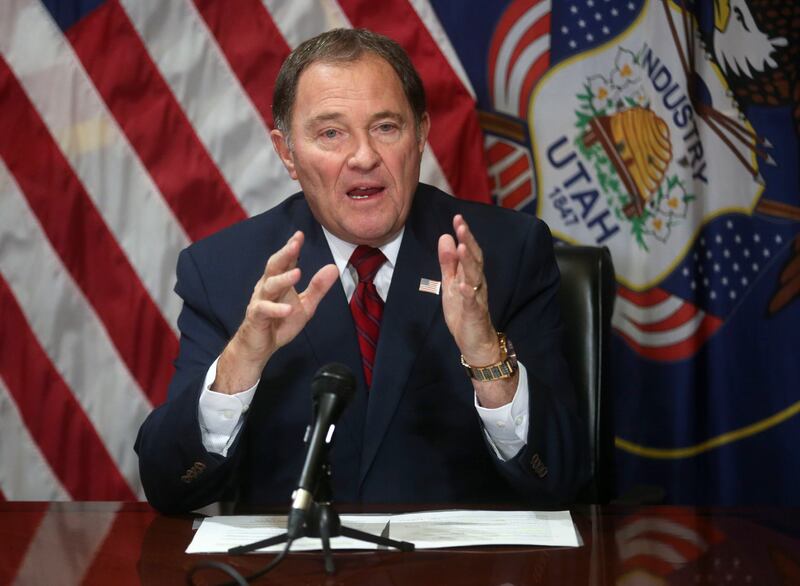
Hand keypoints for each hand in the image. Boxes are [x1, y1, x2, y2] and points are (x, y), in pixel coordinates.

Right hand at [213, 231, 338, 393]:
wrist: (261, 347)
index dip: (292, 247)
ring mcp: (260, 301)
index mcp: (279, 282)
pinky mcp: (256, 317)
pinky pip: (264, 310)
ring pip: (269, 285)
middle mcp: (267, 287)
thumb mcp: (305, 305)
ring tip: (297, 273)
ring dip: (283, 279)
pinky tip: (288, 309)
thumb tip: (333, 268)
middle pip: (274, 266)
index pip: (286, 261)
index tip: (300, 235)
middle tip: (295, 244)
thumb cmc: (280, 322)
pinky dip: (276, 309)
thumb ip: (318, 288)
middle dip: (284, 254)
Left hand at [438, 215, 516, 407]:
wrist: (475, 342)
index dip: (464, 235)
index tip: (457, 218)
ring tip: (462, 247)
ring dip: (469, 262)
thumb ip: (448, 262)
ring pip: (475, 277)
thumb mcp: (451, 284)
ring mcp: (477, 298)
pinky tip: (463, 284)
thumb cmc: (464, 311)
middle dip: (468, 241)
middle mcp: (477, 283)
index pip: (469, 251)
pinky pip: (473, 302)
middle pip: (475, 259)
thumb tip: (445, 236)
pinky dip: (468, 292)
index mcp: (470, 275)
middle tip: (461, 224)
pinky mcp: (475, 314)